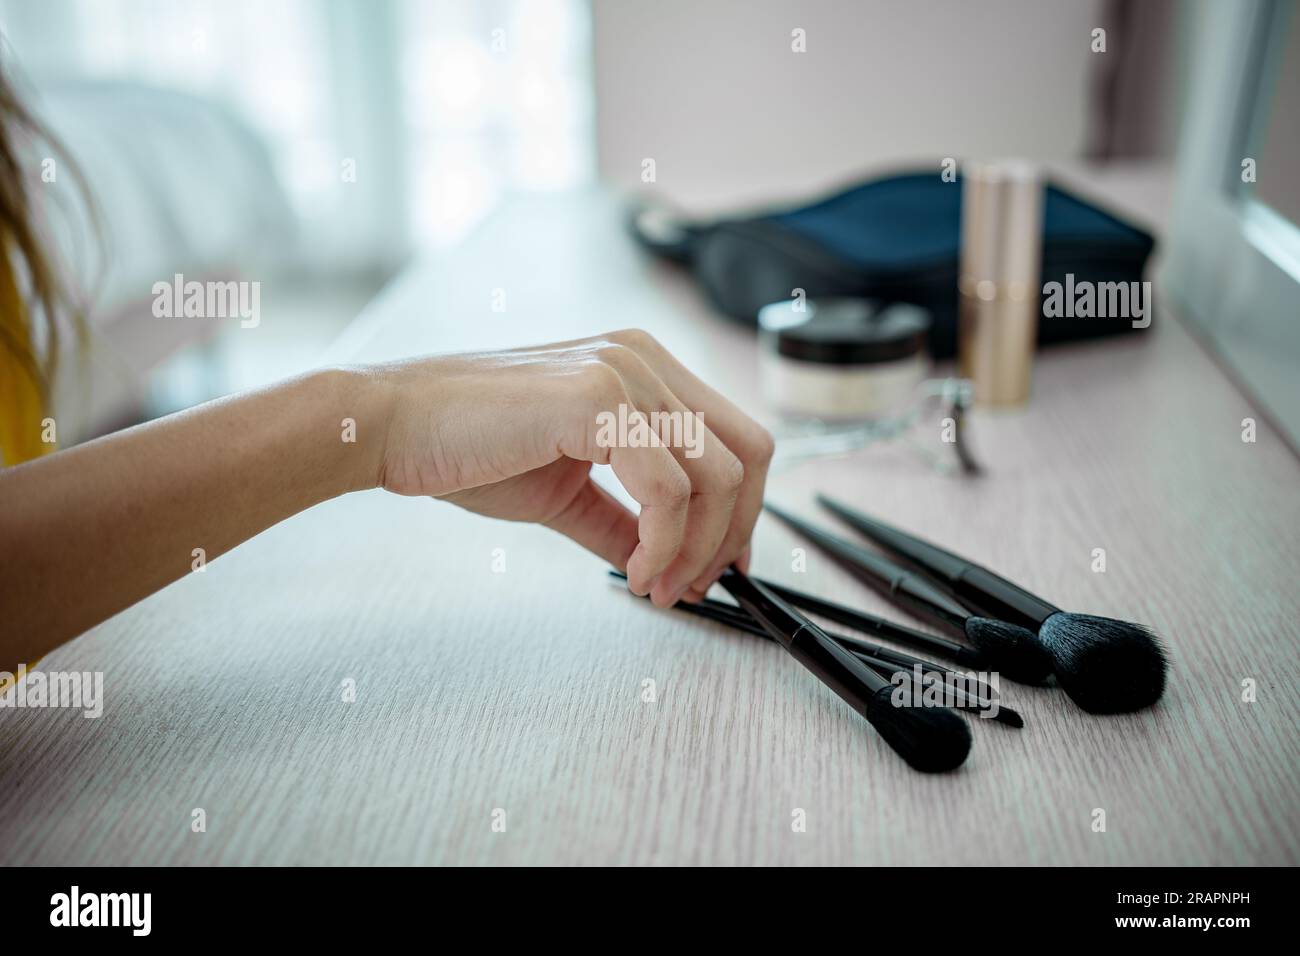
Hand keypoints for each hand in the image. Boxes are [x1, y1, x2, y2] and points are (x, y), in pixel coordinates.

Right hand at [369, 329, 773, 605]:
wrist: (393, 427)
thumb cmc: (467, 448)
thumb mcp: (566, 491)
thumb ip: (624, 519)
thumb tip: (670, 562)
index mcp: (644, 369)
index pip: (737, 439)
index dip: (744, 511)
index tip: (721, 567)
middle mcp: (645, 359)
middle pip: (748, 455)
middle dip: (732, 535)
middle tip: (695, 588)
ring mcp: (625, 372)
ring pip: (717, 477)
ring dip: (697, 551)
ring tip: (657, 588)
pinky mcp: (598, 398)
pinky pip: (668, 490)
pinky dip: (664, 544)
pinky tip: (634, 572)